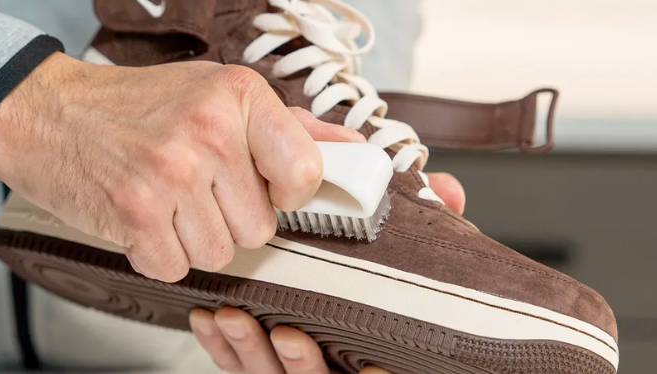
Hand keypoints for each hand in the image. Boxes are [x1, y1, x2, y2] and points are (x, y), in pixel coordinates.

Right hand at [0, 52, 362, 281]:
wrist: (45, 113)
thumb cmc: (133, 106)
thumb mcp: (213, 94)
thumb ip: (287, 126)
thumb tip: (350, 147)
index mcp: (238, 96)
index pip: (304, 172)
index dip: (288, 193)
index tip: (266, 188)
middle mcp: (208, 132)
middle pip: (260, 227)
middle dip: (229, 218)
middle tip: (194, 188)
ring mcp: (170, 175)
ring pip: (220, 253)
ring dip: (193, 239)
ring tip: (165, 200)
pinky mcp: (135, 215)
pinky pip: (176, 268)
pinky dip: (159, 254)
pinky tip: (143, 219)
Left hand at [189, 176, 465, 373]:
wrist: (328, 288)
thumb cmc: (368, 279)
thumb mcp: (407, 256)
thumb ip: (433, 228)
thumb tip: (448, 193)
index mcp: (371, 353)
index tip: (371, 368)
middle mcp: (332, 368)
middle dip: (300, 364)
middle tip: (287, 336)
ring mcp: (291, 369)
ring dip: (248, 350)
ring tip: (233, 317)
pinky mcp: (255, 360)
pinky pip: (233, 364)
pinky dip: (219, 345)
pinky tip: (208, 319)